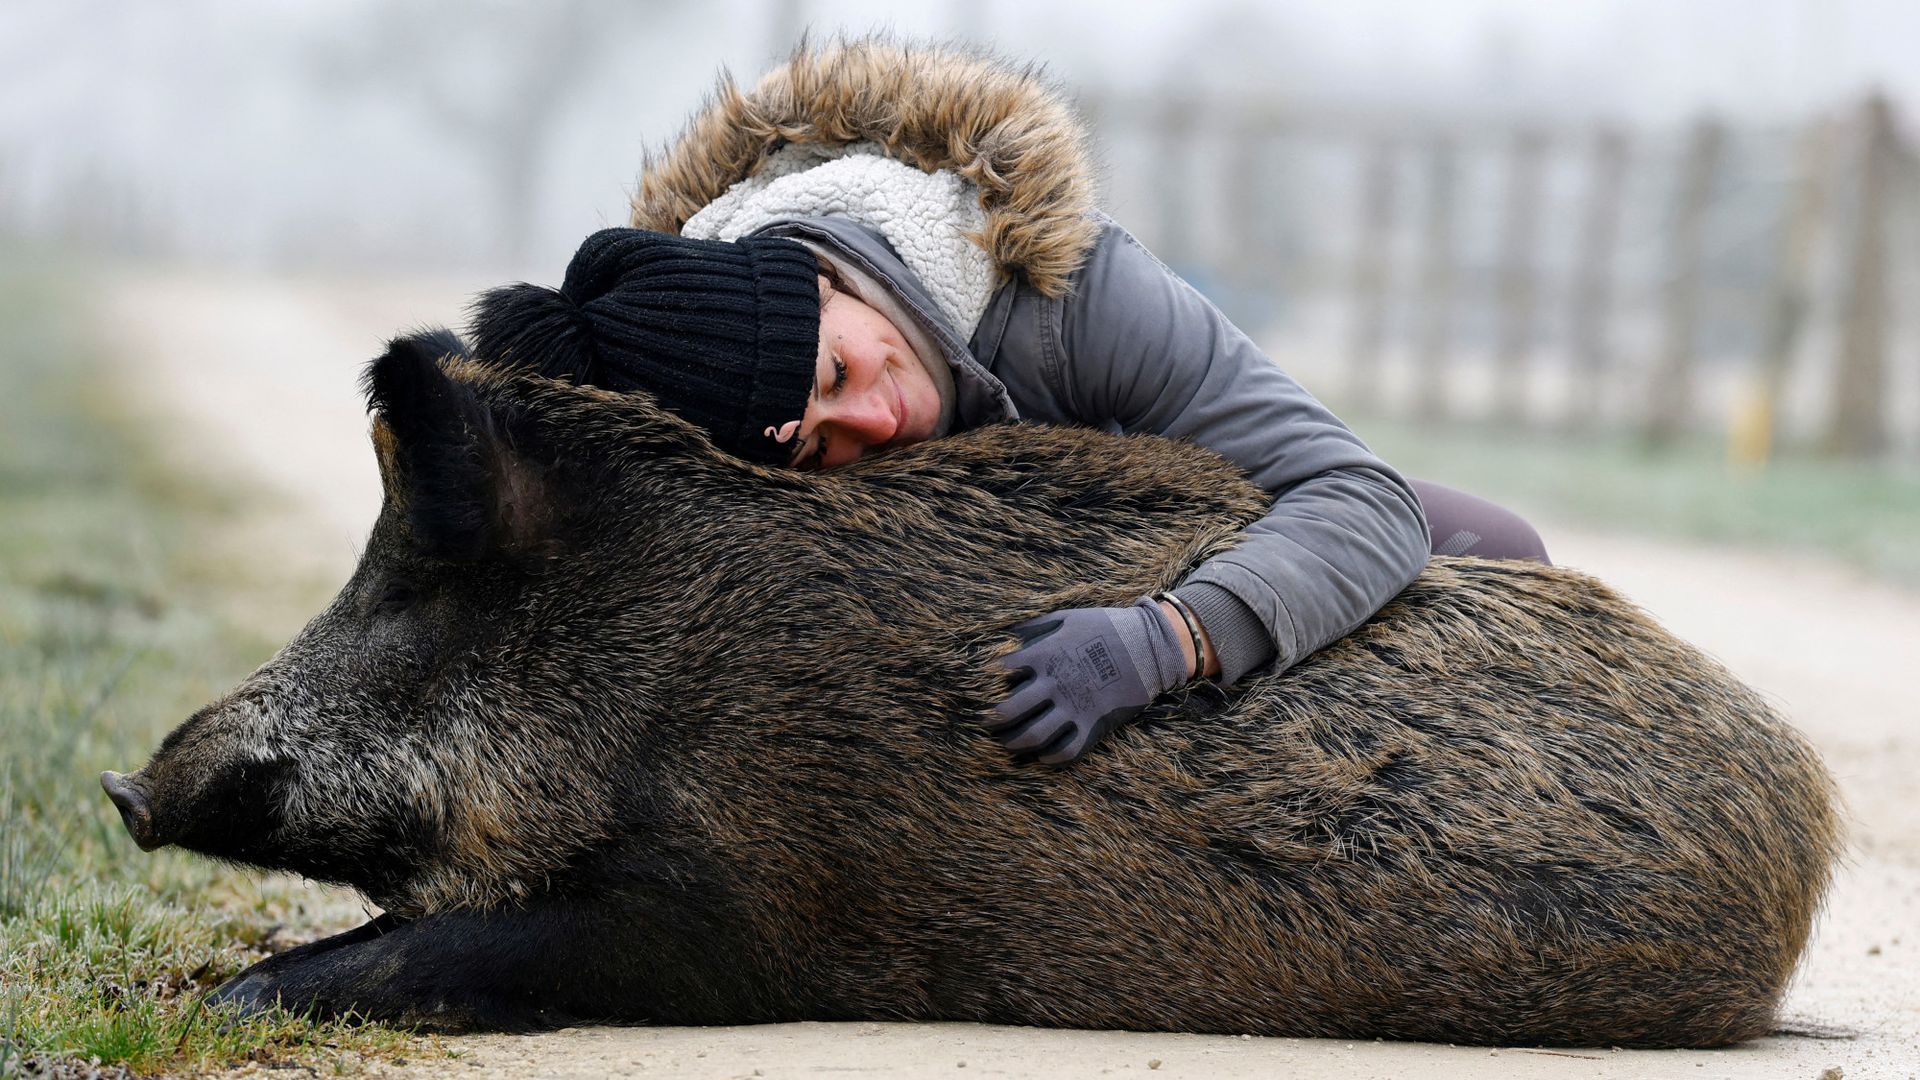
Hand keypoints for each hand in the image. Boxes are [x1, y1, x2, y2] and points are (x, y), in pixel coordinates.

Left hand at [990, 598, 1189, 764]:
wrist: (1149, 645)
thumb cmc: (1106, 627)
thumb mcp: (1068, 617)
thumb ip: (1036, 626)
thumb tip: (1008, 633)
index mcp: (1044, 655)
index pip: (1002, 673)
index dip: (986, 681)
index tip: (981, 687)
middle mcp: (1054, 684)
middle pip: (1009, 711)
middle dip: (992, 720)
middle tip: (985, 723)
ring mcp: (1074, 707)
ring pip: (1033, 736)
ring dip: (1014, 742)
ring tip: (1007, 742)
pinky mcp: (1093, 724)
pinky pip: (1065, 750)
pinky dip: (1049, 757)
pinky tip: (1041, 754)